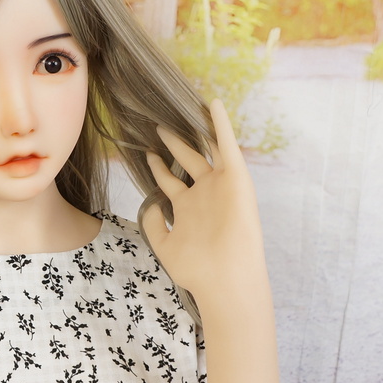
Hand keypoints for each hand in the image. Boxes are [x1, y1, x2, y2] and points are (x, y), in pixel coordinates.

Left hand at [142, 99, 265, 296]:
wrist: (224, 277)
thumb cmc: (196, 269)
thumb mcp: (164, 245)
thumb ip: (154, 223)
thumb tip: (149, 202)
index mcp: (187, 209)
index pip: (170, 182)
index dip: (158, 167)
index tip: (147, 152)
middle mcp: (204, 194)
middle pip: (186, 162)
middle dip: (172, 144)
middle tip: (157, 127)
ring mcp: (220, 185)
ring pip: (205, 150)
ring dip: (192, 132)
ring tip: (177, 112)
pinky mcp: (236, 179)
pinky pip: (227, 146)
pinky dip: (221, 125)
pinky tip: (213, 104)